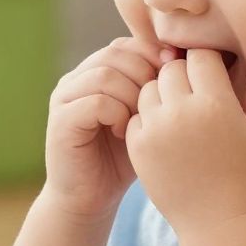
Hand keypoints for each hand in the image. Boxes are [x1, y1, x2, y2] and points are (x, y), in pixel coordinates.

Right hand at [44, 35, 163, 221]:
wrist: (89, 200)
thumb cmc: (122, 161)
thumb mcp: (145, 119)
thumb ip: (155, 89)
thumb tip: (184, 57)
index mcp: (93, 73)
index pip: (125, 45)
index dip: (152, 57)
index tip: (174, 80)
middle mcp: (75, 80)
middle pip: (115, 53)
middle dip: (144, 75)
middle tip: (158, 104)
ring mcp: (64, 98)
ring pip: (105, 75)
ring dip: (132, 96)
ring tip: (140, 121)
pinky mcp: (60, 121)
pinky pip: (95, 101)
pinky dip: (117, 114)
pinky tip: (125, 134)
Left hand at [125, 49, 245, 233]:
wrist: (218, 223)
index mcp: (216, 104)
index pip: (200, 55)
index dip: (207, 63)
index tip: (213, 78)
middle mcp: (182, 112)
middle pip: (172, 68)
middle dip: (183, 76)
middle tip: (197, 99)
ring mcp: (156, 130)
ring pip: (149, 89)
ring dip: (162, 96)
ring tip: (181, 117)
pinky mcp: (138, 147)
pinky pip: (135, 116)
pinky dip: (147, 120)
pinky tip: (166, 136)